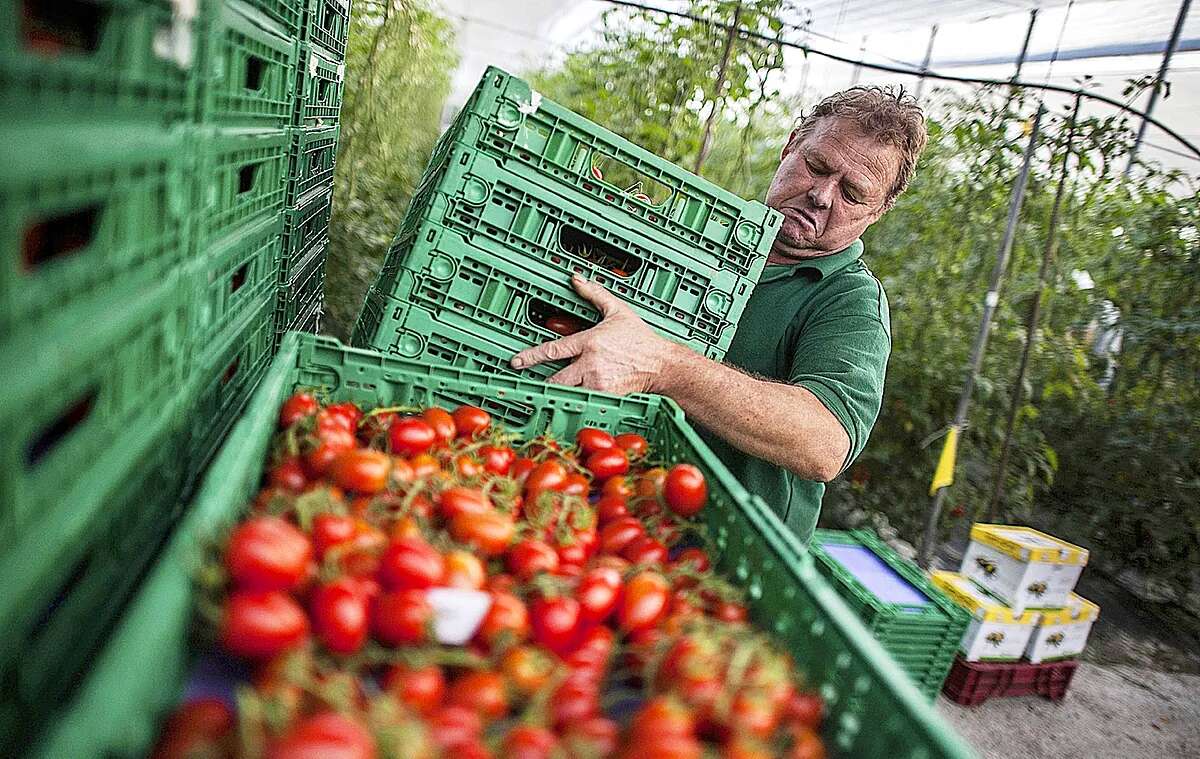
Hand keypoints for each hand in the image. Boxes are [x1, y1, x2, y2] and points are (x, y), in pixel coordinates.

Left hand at [511, 275, 683, 393]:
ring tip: (555, 392)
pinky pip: (584, 401)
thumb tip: (576, 279)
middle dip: (544, 383)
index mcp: (590, 342)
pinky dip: (578, 399)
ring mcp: (598, 383)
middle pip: (556, 379)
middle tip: (533, 383)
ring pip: (568, 393)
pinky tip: (578, 397)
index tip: (517, 361)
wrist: (661, 365)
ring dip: (560, 392)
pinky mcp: (606, 397)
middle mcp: (590, 365)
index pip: (553, 349)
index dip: (531, 356)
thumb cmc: (640, 339)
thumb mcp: (617, 310)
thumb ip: (594, 294)